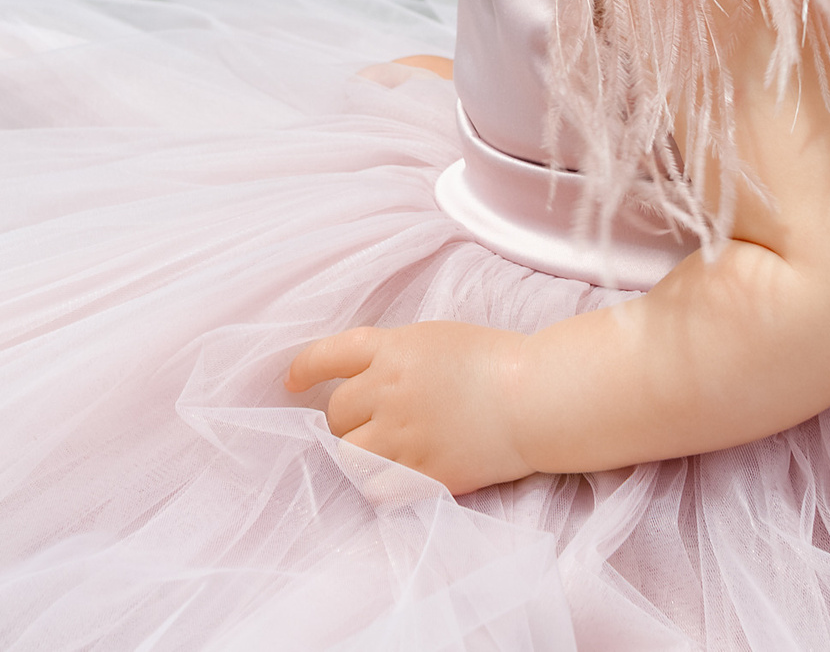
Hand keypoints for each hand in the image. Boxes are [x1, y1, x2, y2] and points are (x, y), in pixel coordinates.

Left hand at [284, 323, 534, 495]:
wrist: (536, 397)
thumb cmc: (495, 362)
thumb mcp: (435, 340)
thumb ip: (395, 357)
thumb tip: (363, 381)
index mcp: (393, 349)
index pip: (329, 355)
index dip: (304, 368)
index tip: (292, 381)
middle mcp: (389, 390)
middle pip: (336, 413)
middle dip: (345, 420)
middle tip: (370, 424)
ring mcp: (403, 434)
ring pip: (348, 454)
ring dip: (356, 453)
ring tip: (380, 452)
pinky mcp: (422, 472)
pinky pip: (376, 489)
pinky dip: (377, 485)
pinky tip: (392, 478)